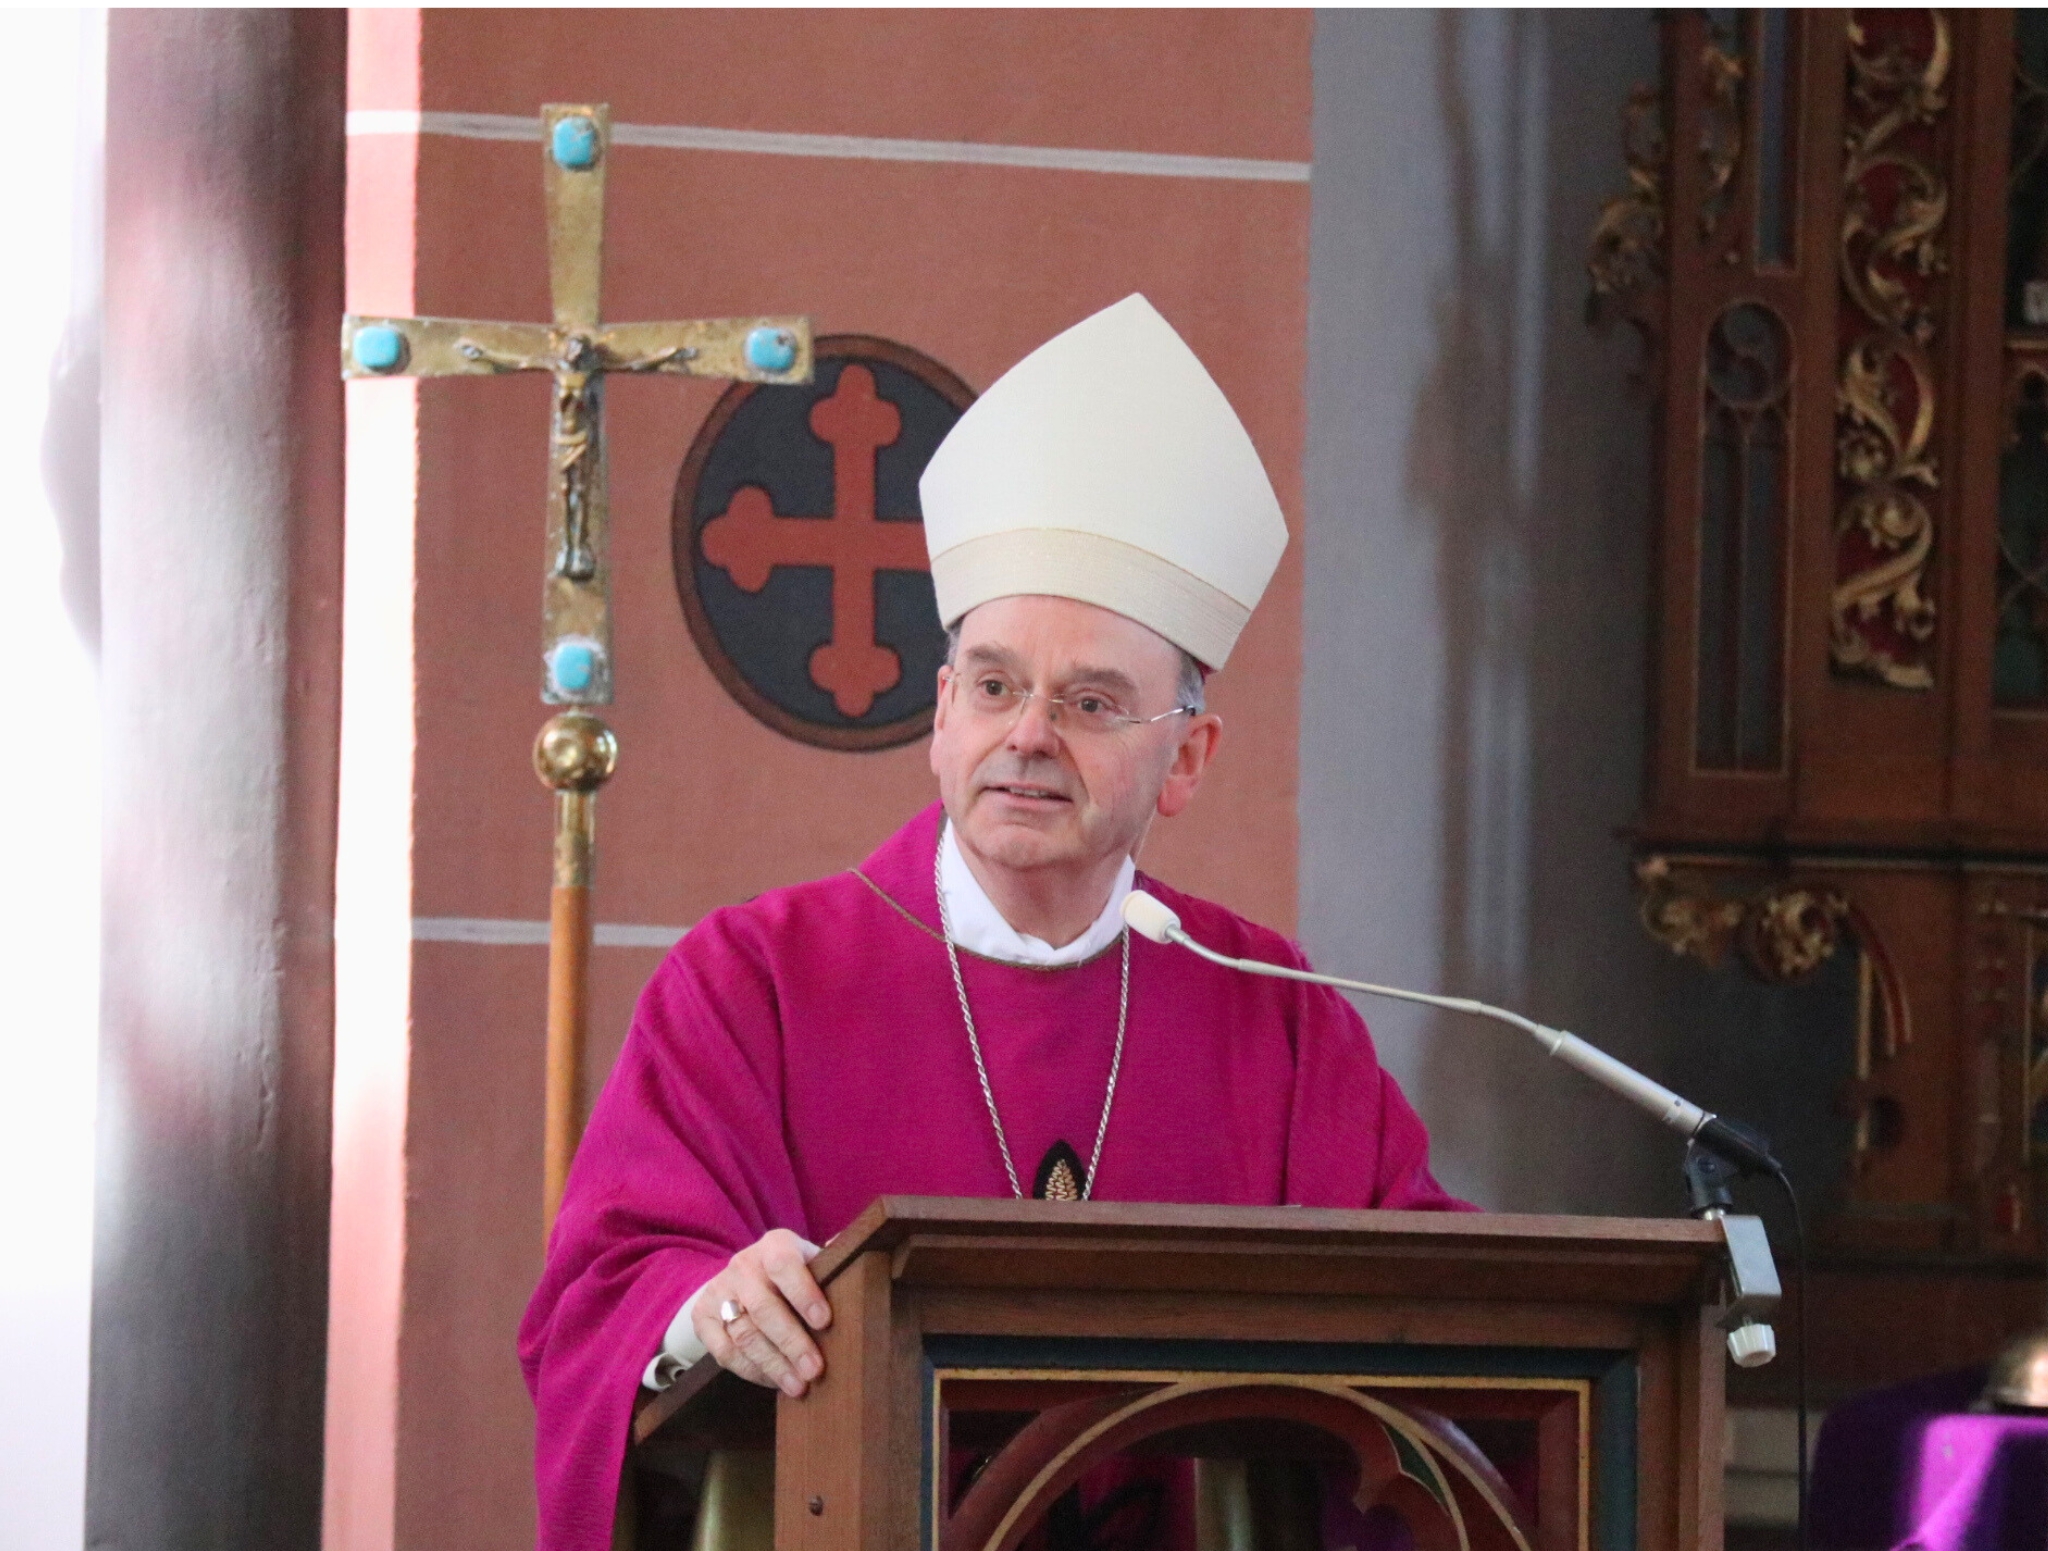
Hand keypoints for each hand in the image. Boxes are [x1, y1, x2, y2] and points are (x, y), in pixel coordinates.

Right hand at [690, 1229, 831, 1396]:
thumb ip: (834, 1263)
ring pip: (744, 1335)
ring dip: (773, 1365)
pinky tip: (774, 1381)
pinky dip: (751, 1371)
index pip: (785, 1265)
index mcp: (775, 1245)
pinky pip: (725, 1352)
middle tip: (815, 1371)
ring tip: (799, 1386)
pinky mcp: (702, 1317)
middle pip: (764, 1308)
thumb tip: (869, 1255)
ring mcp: (719, 1290)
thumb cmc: (793, 1275)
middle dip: (792, 1343)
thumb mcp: (812, 1261)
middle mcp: (743, 1265)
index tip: (825, 1322)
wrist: (741, 1278)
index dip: (804, 1293)